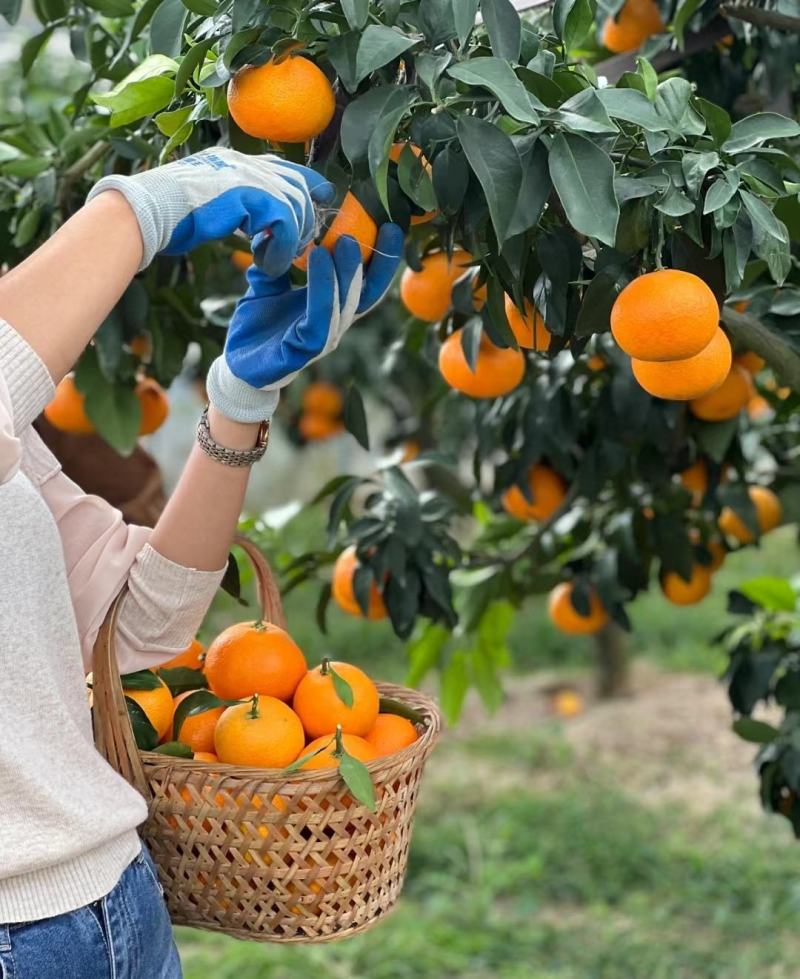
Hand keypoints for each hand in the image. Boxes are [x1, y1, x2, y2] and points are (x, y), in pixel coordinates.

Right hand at [86, 148, 333, 272]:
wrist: (146, 212)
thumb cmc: (167, 216)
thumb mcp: (209, 204)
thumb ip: (237, 206)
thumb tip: (257, 221)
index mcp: (235, 161)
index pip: (285, 166)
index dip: (308, 183)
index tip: (321, 199)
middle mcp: (244, 162)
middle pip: (297, 186)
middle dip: (303, 221)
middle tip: (293, 249)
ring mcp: (246, 174)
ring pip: (295, 206)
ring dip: (289, 240)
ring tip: (275, 261)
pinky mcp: (249, 194)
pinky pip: (284, 223)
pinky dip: (280, 249)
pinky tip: (267, 264)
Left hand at [206, 223, 403, 422]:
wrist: (236, 363)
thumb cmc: (257, 326)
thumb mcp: (267, 284)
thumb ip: (278, 259)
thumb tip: (279, 226)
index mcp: (331, 307)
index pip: (365, 282)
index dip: (381, 257)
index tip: (390, 224)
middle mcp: (333, 323)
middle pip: (367, 293)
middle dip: (379, 262)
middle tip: (385, 227)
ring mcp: (321, 339)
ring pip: (346, 304)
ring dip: (349, 272)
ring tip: (347, 240)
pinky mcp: (303, 350)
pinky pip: (319, 317)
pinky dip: (322, 288)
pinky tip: (319, 258)